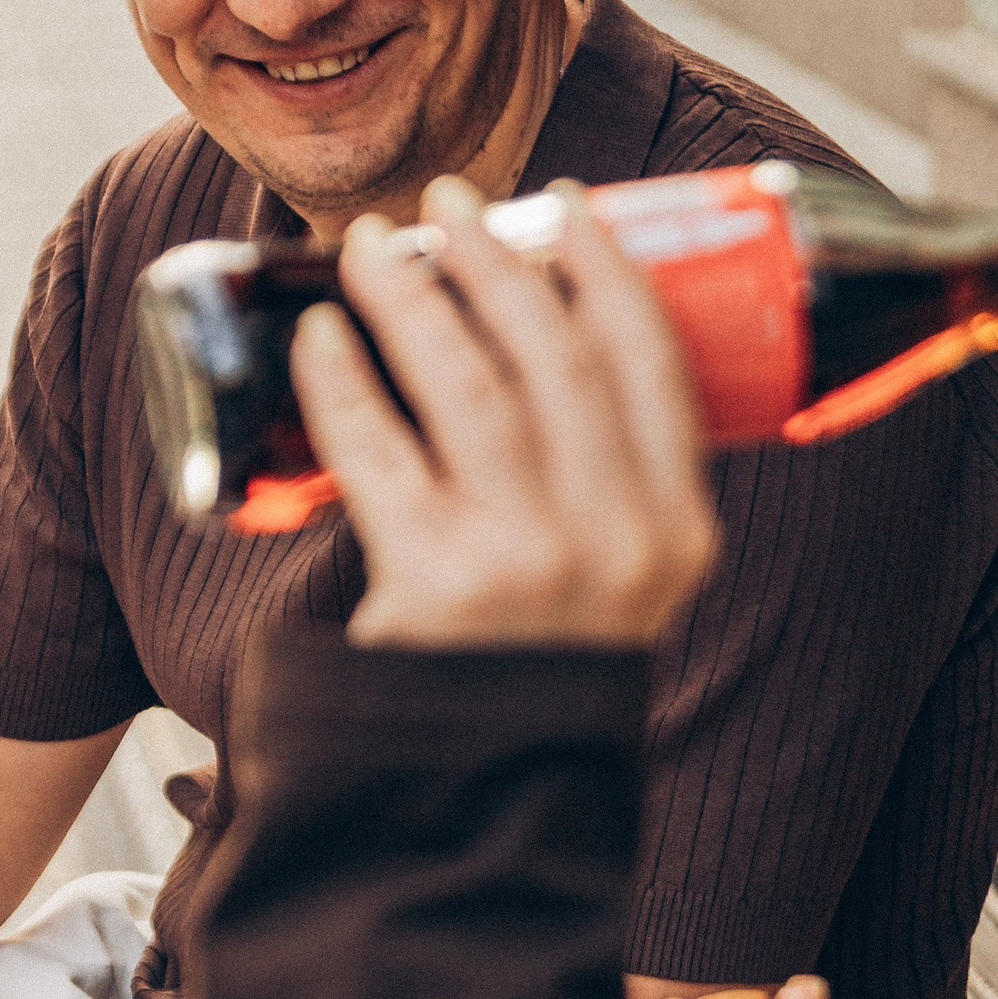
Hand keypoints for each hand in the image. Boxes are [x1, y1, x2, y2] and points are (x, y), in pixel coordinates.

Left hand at [290, 178, 718, 650]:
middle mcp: (615, 543)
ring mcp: (527, 562)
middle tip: (451, 203)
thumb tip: (544, 323)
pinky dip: (342, 379)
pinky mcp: (434, 585)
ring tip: (373, 247)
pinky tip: (320, 336)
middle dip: (498, 259)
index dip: (607, 269)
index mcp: (677, 533)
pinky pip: (377, 449)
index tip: (566, 207)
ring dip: (414, 294)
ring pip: (466, 384)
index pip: (652, 363)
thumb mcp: (620, 581)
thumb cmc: (535, 660)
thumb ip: (612, 483)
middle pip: (554, 356)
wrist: (481, 795)